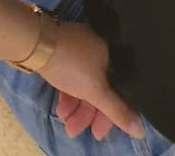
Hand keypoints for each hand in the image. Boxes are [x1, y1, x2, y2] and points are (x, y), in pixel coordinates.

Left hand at [40, 21, 143, 141]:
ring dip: (76, 108)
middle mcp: (100, 51)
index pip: (119, 92)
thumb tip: (141, 130)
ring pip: (84, 85)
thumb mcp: (96, 91)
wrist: (34, 40)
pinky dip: (68, 94)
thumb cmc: (70, 64)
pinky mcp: (63, 52)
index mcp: (113, 56)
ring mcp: (80, 51)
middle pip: (100, 90)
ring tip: (65, 124)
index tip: (98, 134)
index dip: (112, 116)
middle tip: (75, 131)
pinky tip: (60, 109)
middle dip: (87, 115)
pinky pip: (71, 78)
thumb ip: (117, 111)